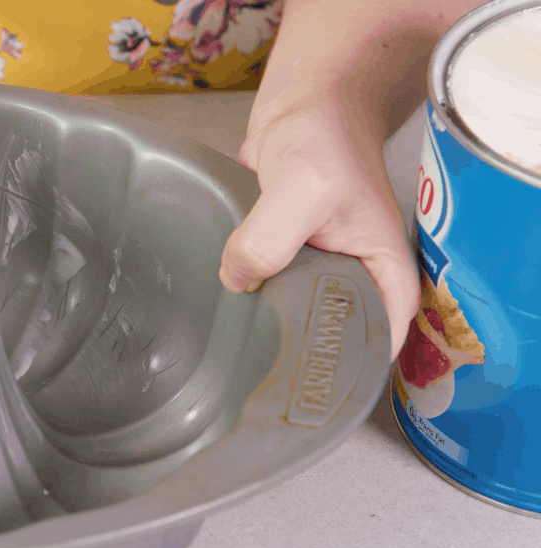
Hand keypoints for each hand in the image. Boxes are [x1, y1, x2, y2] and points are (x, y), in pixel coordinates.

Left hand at [218, 99, 419, 359]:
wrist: (304, 101)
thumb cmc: (325, 137)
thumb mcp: (303, 188)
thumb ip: (270, 240)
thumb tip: (237, 282)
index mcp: (386, 277)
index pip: (376, 346)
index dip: (343, 370)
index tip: (301, 384)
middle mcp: (356, 280)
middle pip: (327, 338)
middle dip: (293, 351)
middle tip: (255, 371)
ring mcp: (318, 271)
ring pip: (289, 316)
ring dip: (263, 323)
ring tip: (232, 345)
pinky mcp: (283, 259)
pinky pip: (264, 291)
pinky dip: (246, 296)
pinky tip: (221, 306)